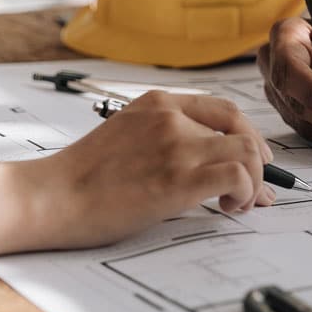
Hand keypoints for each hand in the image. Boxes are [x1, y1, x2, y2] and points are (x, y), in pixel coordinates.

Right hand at [22, 91, 275, 249]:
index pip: (222, 108)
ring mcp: (175, 146)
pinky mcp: (178, 179)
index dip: (247, 134)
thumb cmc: (81, 177)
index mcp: (155, 103)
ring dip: (254, 182)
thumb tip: (204, 163)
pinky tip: (225, 209)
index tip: (256, 157)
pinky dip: (245, 193)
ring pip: (248, 152)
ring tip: (237, 205)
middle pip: (242, 129)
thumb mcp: (124, 136)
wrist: (52, 196)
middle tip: (258, 191)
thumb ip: (161, 137)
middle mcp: (170, 117)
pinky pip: (238, 176)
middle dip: (260, 162)